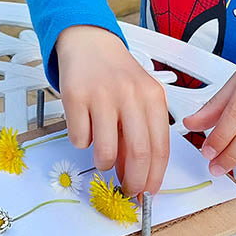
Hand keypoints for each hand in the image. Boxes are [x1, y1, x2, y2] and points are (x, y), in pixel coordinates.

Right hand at [55, 24, 169, 195]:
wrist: (90, 42)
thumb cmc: (117, 76)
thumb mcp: (139, 99)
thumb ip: (142, 134)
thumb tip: (138, 177)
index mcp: (153, 96)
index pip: (160, 148)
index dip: (154, 178)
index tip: (148, 194)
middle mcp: (130, 94)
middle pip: (139, 154)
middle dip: (133, 182)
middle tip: (126, 189)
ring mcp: (102, 95)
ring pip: (106, 153)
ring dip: (103, 163)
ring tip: (102, 150)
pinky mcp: (75, 96)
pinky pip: (80, 139)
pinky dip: (82, 142)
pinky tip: (85, 124)